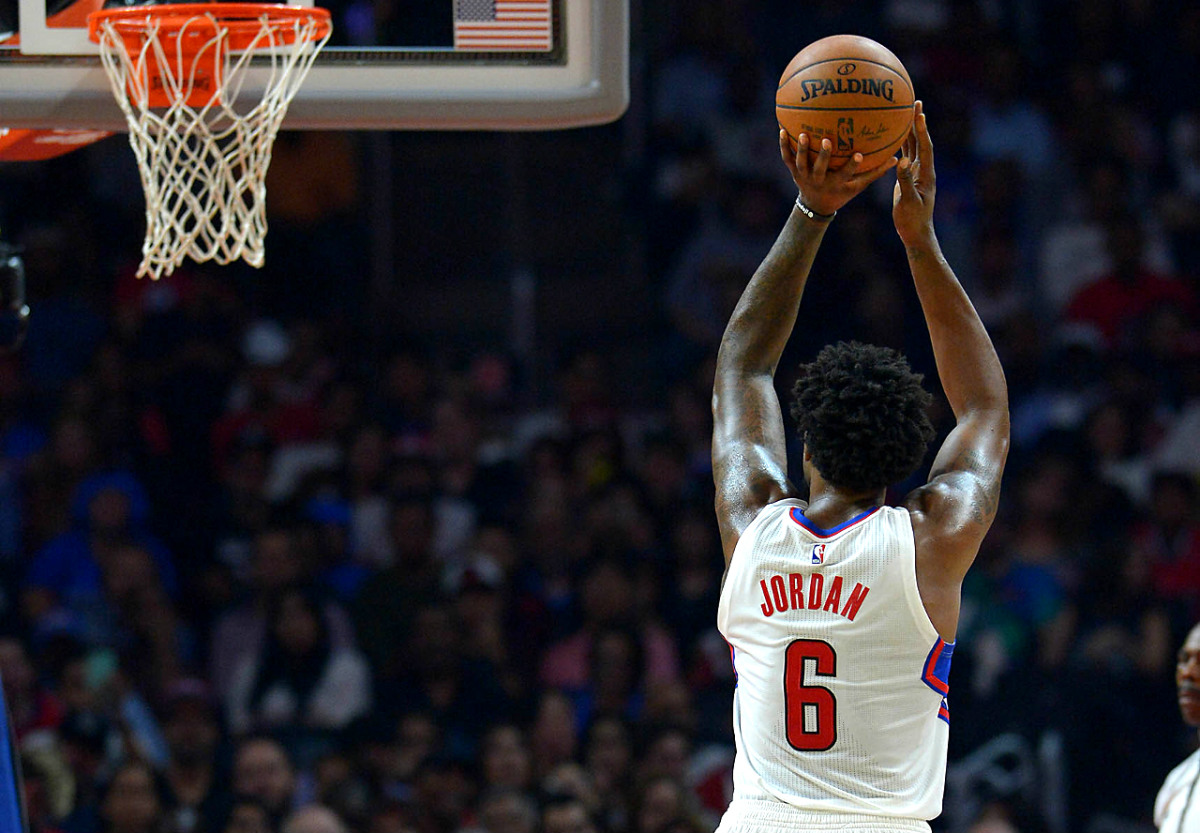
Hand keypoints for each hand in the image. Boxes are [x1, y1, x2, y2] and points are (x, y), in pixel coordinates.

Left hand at [780, 130, 897, 216]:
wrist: (816, 206)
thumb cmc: (841, 192)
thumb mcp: (858, 186)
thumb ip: (876, 172)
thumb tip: (896, 158)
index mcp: (836, 183)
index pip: (845, 175)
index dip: (851, 166)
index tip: (858, 154)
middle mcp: (820, 180)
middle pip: (820, 168)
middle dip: (823, 156)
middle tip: (827, 140)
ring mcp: (804, 176)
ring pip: (801, 163)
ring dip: (801, 149)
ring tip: (802, 133)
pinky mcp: (794, 172)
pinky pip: (787, 158)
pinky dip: (784, 145)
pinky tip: (782, 129)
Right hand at [892, 101, 935, 245]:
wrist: (915, 231)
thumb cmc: (912, 219)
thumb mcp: (907, 201)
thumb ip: (904, 181)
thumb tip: (902, 161)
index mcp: (926, 174)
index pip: (925, 147)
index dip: (922, 130)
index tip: (919, 113)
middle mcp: (923, 170)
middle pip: (921, 141)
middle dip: (918, 123)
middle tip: (914, 103)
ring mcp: (916, 173)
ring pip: (913, 147)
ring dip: (910, 130)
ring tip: (905, 113)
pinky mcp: (908, 177)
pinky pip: (904, 156)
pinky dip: (900, 145)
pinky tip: (892, 136)